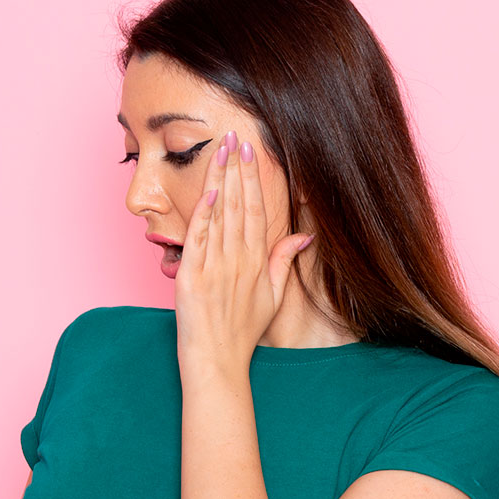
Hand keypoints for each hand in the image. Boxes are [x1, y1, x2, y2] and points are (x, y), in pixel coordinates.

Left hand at [174, 129, 313, 373]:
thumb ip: (284, 261)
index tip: (251, 152)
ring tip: (219, 149)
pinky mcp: (193, 277)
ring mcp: (217, 267)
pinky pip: (200, 240)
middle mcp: (240, 260)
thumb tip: (305, 235)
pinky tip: (210, 190)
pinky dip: (205, 215)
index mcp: (258, 262)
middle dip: (237, 168)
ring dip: (220, 180)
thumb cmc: (242, 332)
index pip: (258, 210)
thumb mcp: (272, 296)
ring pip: (220, 215)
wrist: (217, 362)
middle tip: (234, 136)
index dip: (254, 179)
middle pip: (240, 205)